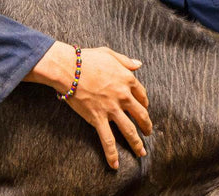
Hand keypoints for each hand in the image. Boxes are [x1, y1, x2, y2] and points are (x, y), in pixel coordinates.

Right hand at [25, 42, 151, 168]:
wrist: (69, 69)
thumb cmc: (87, 58)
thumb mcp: (109, 54)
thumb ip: (125, 61)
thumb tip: (138, 64)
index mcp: (127, 80)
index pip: (141, 94)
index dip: (144, 102)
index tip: (144, 107)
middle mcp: (123, 96)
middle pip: (140, 115)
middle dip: (146, 125)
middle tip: (148, 132)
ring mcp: (112, 109)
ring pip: (129, 130)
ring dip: (137, 143)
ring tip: (141, 151)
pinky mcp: (98, 119)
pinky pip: (108, 140)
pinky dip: (112, 154)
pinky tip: (115, 165)